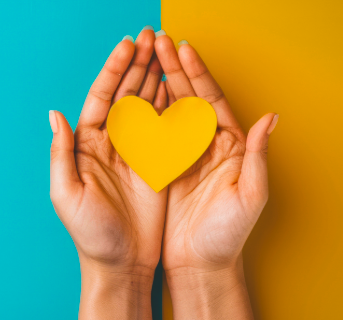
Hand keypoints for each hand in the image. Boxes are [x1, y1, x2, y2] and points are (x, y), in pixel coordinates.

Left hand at [49, 27, 165, 318]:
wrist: (121, 263)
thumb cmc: (89, 233)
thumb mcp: (66, 194)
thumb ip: (60, 153)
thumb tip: (54, 114)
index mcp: (86, 146)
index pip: (100, 99)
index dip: (113, 72)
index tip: (127, 47)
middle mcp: (110, 144)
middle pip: (125, 95)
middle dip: (137, 65)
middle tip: (152, 37)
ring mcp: (135, 152)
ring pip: (146, 106)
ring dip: (154, 78)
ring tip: (165, 50)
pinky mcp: (158, 164)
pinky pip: (166, 128)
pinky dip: (173, 106)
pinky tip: (180, 86)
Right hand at [153, 34, 277, 318]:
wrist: (199, 266)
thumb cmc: (226, 236)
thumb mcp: (249, 196)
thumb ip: (257, 156)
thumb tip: (269, 120)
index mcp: (229, 146)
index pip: (210, 99)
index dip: (196, 73)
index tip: (182, 49)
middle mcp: (206, 146)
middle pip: (188, 96)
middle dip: (172, 66)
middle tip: (156, 40)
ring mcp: (182, 155)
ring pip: (167, 109)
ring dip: (155, 81)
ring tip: (143, 56)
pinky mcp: (162, 168)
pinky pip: (150, 132)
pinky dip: (142, 111)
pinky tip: (132, 94)